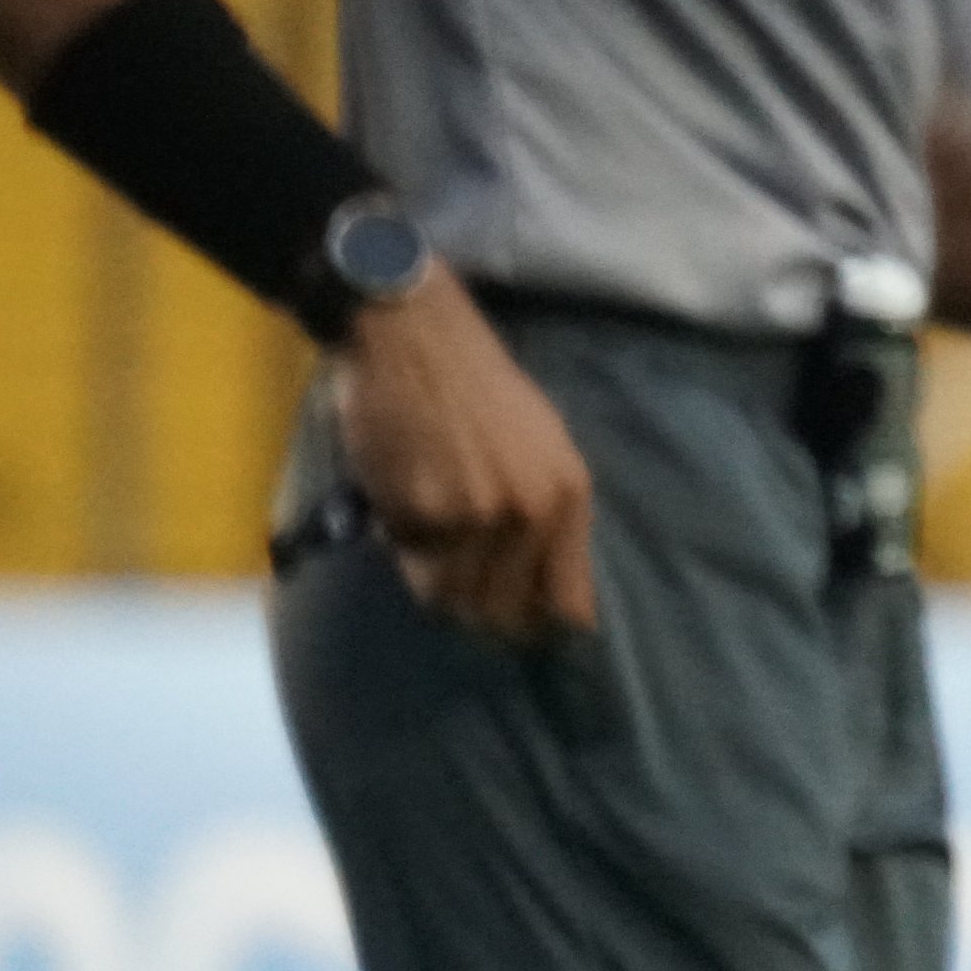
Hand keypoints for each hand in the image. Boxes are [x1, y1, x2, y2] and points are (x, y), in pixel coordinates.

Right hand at [336, 272, 597, 642]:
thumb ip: (546, 516)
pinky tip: (402, 512)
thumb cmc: (476, 387)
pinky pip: (410, 565)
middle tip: (456, 589)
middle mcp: (532, 513)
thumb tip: (542, 591)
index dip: (540, 626)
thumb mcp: (539, 447)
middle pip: (504, 611)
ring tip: (427, 543)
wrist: (413, 340)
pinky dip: (402, 552)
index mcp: (569, 495)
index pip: (567, 602)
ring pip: (453, 598)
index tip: (521, 630)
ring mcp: (477, 518)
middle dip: (479, 612)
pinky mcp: (423, 515)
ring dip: (435, 583)